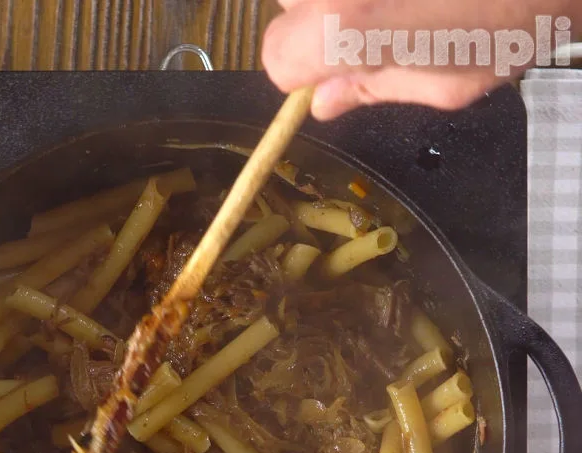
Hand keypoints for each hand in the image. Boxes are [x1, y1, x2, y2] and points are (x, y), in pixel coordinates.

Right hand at [262, 0, 574, 118]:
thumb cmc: (515, 17)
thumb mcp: (446, 85)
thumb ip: (373, 91)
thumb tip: (325, 101)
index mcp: (347, 27)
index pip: (277, 58)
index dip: (301, 73)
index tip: (330, 75)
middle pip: (289, 4)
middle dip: (319, 21)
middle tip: (375, 28)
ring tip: (398, 2)